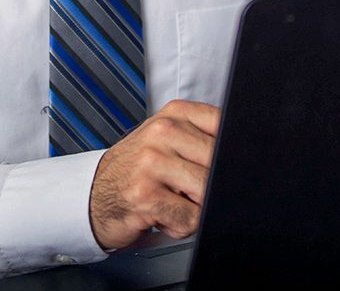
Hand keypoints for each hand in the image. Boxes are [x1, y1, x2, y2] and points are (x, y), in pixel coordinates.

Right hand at [88, 99, 219, 249]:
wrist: (95, 193)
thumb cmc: (139, 169)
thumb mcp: (169, 141)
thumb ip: (203, 140)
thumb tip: (244, 158)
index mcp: (175, 113)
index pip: (224, 124)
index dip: (234, 151)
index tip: (229, 164)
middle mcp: (162, 132)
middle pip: (219, 162)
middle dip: (213, 185)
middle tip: (191, 189)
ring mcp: (152, 162)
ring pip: (207, 191)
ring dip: (196, 208)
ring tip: (176, 201)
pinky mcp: (146, 194)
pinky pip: (190, 219)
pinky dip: (181, 226)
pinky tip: (163, 215)